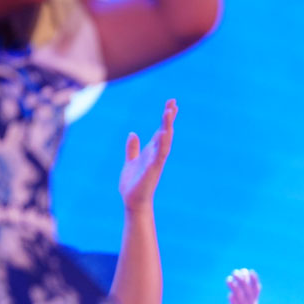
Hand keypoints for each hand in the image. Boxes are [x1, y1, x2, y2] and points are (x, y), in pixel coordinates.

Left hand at [119, 98, 176, 212]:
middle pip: (165, 132)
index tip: (171, 103)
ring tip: (168, 113)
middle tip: (173, 102)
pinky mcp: (152, 170)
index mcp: (151, 151)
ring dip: (167, 127)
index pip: (161, 131)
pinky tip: (163, 134)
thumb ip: (132, 148)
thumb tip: (133, 133)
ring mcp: (156, 162)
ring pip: (164, 141)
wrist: (132, 201)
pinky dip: (162, 145)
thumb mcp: (130, 161)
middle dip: (168, 118)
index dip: (166, 118)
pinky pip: (159, 155)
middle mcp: (156, 155)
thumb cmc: (133, 184)